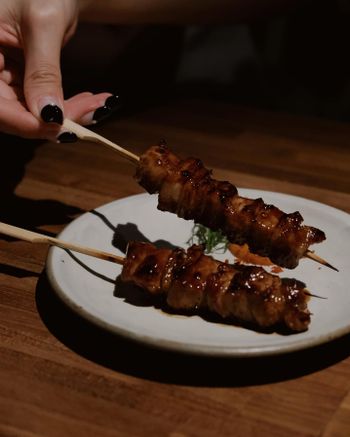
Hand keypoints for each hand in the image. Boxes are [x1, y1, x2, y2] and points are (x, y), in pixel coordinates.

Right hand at [0, 0, 116, 140]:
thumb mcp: (42, 26)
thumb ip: (43, 72)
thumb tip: (50, 116)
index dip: (24, 122)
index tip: (60, 126)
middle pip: (14, 114)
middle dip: (56, 119)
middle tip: (92, 111)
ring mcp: (1, 78)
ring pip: (32, 114)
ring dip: (69, 114)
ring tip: (100, 103)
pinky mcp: (18, 83)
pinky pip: (41, 105)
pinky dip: (68, 106)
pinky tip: (91, 100)